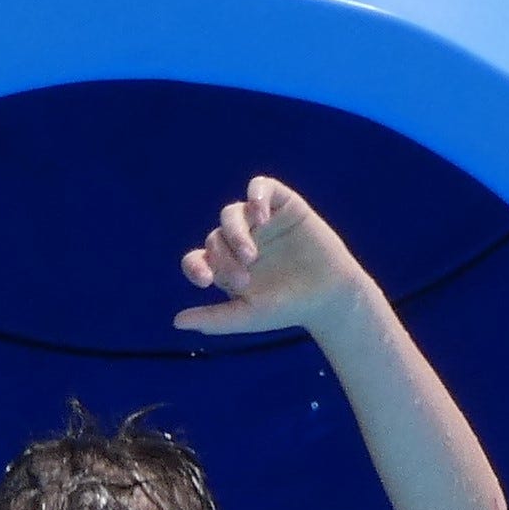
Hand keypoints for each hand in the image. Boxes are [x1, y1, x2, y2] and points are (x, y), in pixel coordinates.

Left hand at [173, 176, 368, 337]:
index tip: (205, 281)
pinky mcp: (283, 205)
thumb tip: (176, 322)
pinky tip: (262, 216)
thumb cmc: (288, 308)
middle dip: (225, 258)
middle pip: (215, 238)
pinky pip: (261, 187)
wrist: (331, 296)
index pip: (196, 260)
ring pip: (231, 213)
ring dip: (235, 232)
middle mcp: (238, 240)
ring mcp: (260, 221)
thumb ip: (214, 319)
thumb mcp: (250, 315)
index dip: (195, 267)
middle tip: (244, 277)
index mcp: (225, 266)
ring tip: (251, 254)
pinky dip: (256, 195)